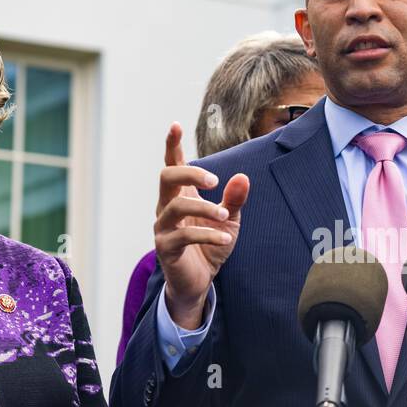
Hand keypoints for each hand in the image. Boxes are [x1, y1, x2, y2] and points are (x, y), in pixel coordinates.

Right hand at [155, 123, 248, 327]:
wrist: (199, 281)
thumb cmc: (211, 245)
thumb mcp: (229, 219)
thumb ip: (234, 198)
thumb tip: (243, 176)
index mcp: (180, 195)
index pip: (172, 165)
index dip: (172, 145)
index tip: (175, 125)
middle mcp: (166, 207)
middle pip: (166, 177)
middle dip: (191, 173)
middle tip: (216, 180)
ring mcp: (163, 228)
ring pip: (176, 207)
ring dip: (205, 208)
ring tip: (225, 216)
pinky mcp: (166, 248)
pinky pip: (185, 236)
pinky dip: (209, 235)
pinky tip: (226, 239)